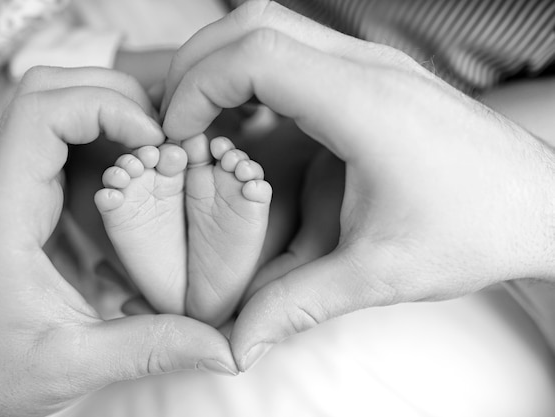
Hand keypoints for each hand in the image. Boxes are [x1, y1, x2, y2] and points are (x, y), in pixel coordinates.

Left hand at [0, 66, 235, 416]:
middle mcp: (0, 189)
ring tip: (154, 148)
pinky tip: (135, 172)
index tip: (153, 141)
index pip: (41, 112)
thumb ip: (151, 348)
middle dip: (113, 97)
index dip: (106, 108)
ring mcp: (10, 191)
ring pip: (52, 108)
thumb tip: (223, 347)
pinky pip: (61, 143)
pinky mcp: (25, 202)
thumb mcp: (73, 365)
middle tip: (161, 136)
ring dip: (108, 113)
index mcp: (2, 215)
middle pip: (45, 91)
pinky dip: (103, 139)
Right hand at [161, 0, 554, 369]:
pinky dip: (255, 79)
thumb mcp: (380, 273)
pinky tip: (251, 127)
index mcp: (363, 103)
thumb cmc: (475, 229)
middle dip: (197, 66)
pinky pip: (297, 54)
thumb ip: (300, 303)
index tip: (177, 136)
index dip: (197, 87)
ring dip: (225, 67)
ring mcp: (372, 66)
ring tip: (204, 122)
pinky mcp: (373, 78)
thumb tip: (241, 343)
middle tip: (177, 122)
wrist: (538, 205)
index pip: (254, 55)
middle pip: (252, 24)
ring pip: (273, 29)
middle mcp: (366, 68)